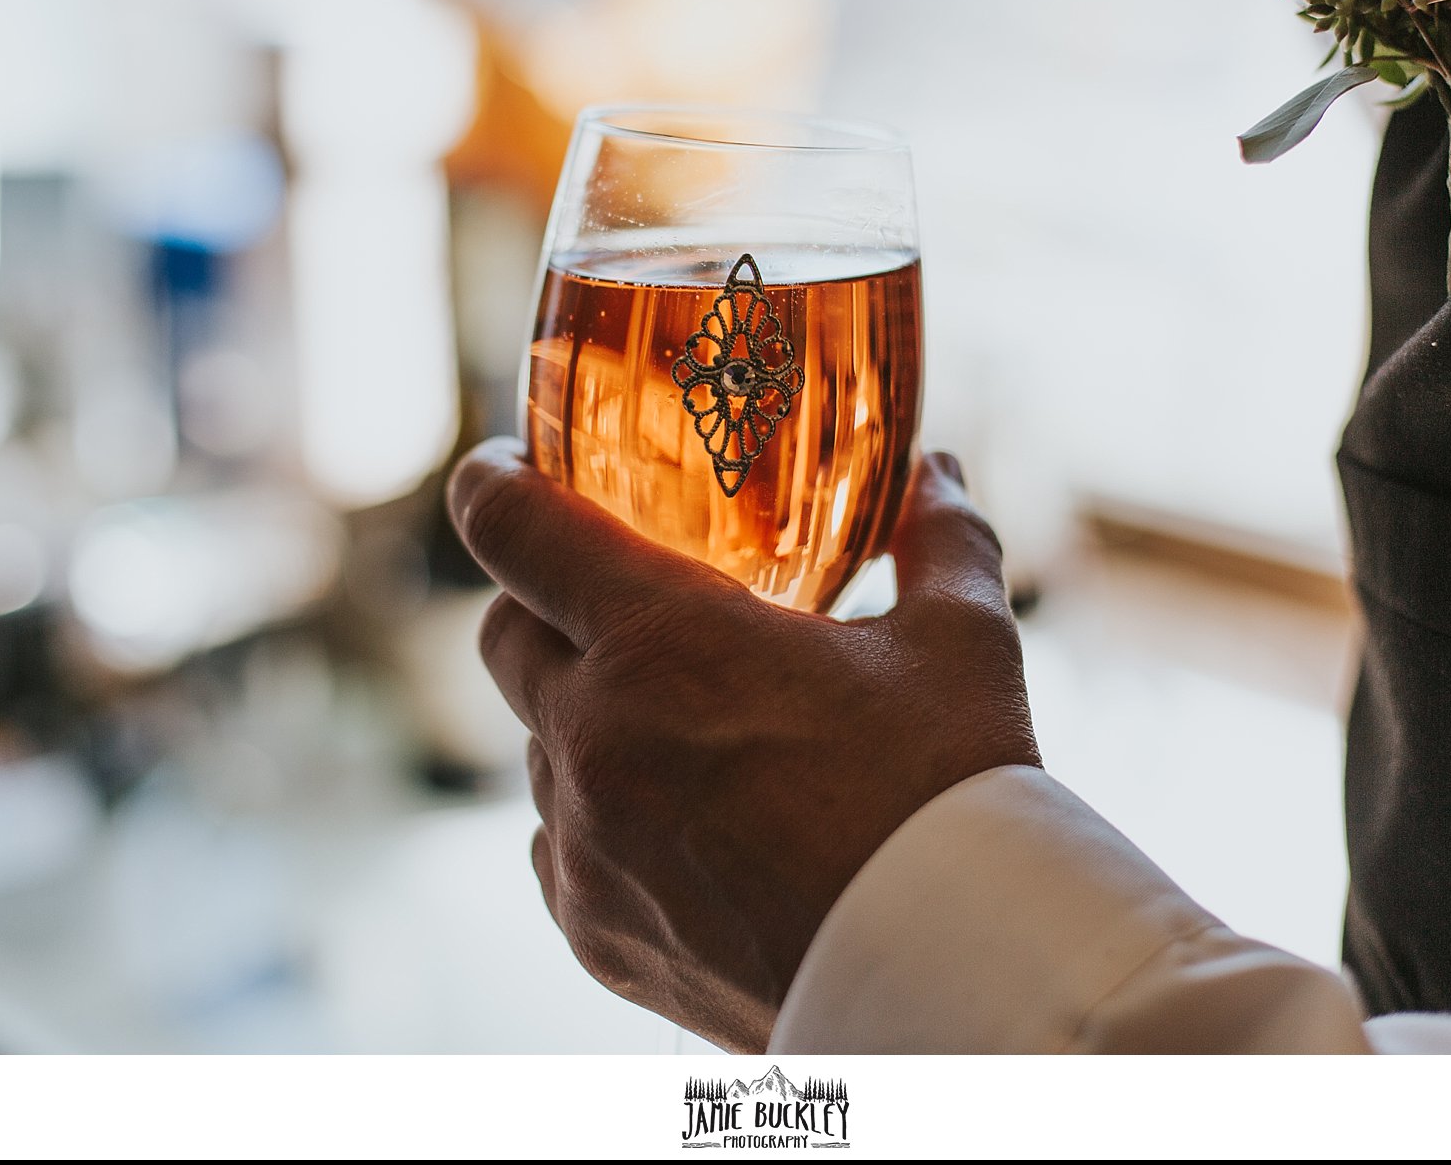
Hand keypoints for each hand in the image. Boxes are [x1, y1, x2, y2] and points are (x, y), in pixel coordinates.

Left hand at [448, 442, 1039, 1051]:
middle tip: (610, 592)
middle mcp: (595, 736)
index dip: (490, 482)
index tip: (502, 468)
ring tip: (681, 722)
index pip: (512, 528)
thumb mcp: (960, 641)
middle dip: (541, 600)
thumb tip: (934, 469)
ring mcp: (586, 845)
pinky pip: (557, 847)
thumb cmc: (949, 797)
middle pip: (502, 634)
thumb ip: (938, 536)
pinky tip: (679, 817)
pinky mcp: (595, 931)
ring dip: (580, 715)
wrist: (947, 982)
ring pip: (534, 745)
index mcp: (662, 640)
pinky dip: (597, 816)